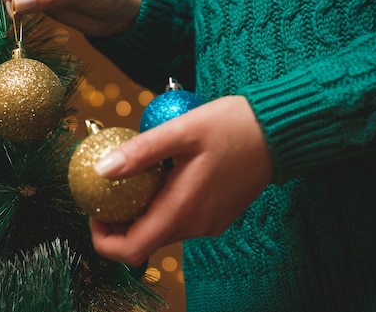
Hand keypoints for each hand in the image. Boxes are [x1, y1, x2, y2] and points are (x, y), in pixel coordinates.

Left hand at [89, 95, 272, 265]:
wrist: (281, 132)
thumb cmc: (232, 125)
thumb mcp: (181, 131)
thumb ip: (140, 152)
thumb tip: (101, 169)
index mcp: (183, 208)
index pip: (131, 250)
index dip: (104, 239)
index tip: (94, 211)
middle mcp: (196, 225)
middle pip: (144, 243)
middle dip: (119, 224)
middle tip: (109, 192)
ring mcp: (210, 223)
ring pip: (162, 232)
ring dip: (141, 214)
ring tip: (134, 179)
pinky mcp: (219, 215)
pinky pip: (181, 221)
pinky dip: (162, 208)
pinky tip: (162, 178)